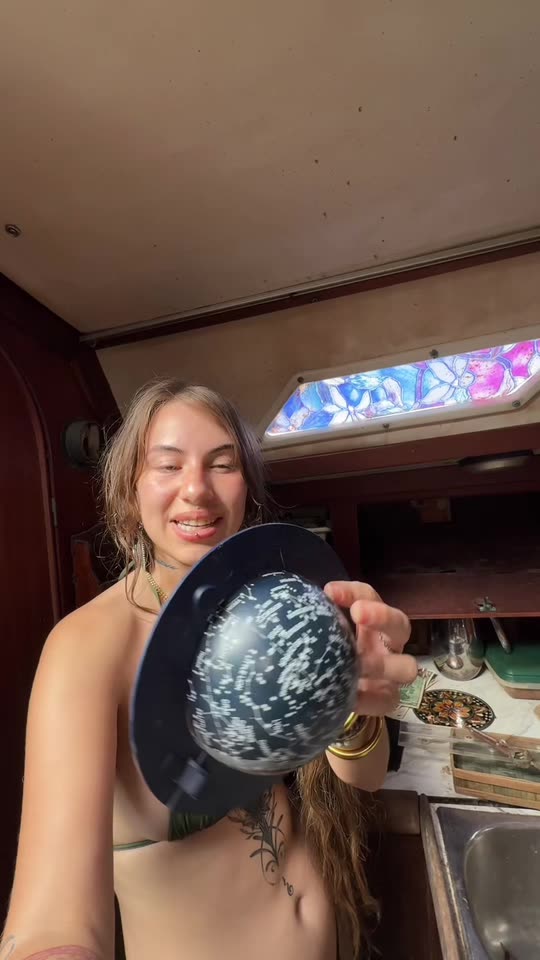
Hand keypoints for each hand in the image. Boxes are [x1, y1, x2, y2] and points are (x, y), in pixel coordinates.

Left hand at [325, 580, 417, 716]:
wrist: (328, 693)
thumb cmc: (325, 654)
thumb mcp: (321, 636)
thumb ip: (313, 623)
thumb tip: (288, 608)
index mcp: (370, 620)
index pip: (368, 596)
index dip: (353, 591)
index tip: (329, 591)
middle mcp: (387, 643)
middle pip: (399, 624)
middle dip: (382, 616)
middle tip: (358, 612)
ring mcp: (392, 673)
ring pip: (406, 667)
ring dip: (382, 664)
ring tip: (359, 665)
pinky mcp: (388, 699)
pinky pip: (386, 700)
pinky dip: (369, 698)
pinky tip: (350, 698)